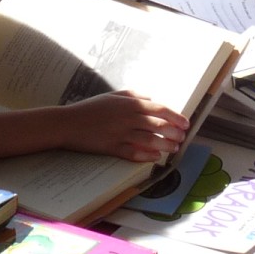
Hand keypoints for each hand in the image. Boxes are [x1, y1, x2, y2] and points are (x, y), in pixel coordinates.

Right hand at [59, 91, 188, 161]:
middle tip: (182, 137)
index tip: (185, 123)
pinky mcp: (112, 148)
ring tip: (173, 148)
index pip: (159, 110)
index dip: (175, 117)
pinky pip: (134, 153)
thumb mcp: (112, 96)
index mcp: (129, 104)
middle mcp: (128, 118)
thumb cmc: (90, 108)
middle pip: (158, 125)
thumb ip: (133, 95)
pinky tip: (156, 157)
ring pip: (149, 140)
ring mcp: (120, 134)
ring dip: (164, 145)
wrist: (68, 123)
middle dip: (173, 132)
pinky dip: (147, 156)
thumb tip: (151, 98)